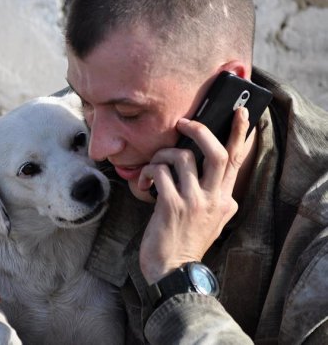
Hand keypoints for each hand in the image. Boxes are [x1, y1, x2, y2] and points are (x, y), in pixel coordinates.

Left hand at [134, 108, 249, 283]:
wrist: (174, 272)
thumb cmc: (188, 244)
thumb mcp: (214, 222)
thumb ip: (219, 201)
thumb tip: (222, 187)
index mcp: (224, 199)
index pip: (235, 161)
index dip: (239, 134)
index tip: (241, 112)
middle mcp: (213, 198)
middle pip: (215, 152)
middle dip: (199, 130)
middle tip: (182, 123)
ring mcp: (193, 201)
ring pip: (181, 157)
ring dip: (161, 155)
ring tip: (152, 167)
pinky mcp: (170, 206)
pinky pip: (159, 173)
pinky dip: (148, 172)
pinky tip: (143, 184)